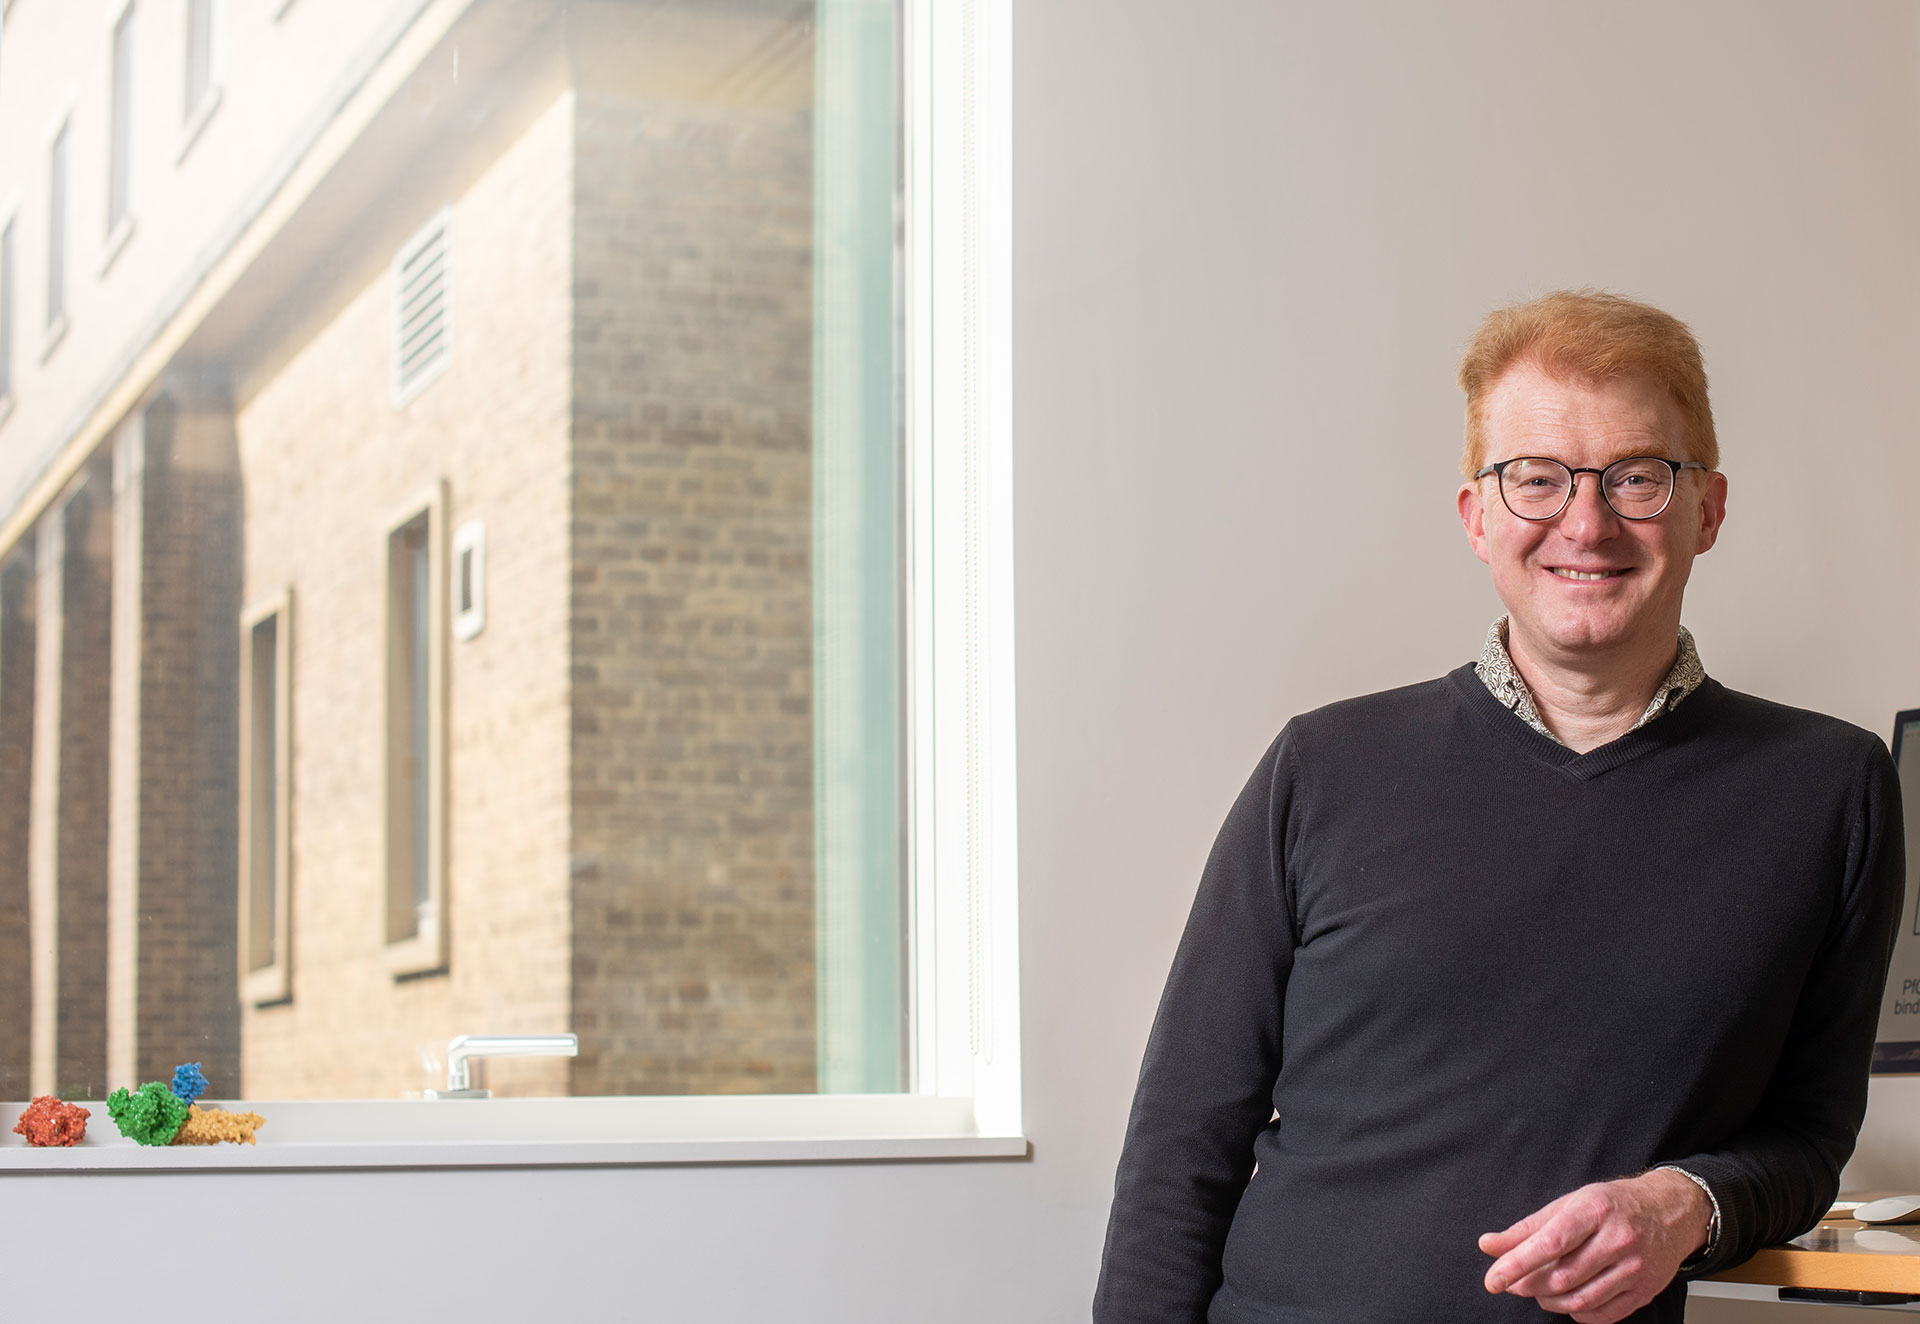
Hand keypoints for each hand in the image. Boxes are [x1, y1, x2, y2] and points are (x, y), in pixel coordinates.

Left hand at [1478, 1170, 1710, 1322]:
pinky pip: (1603, 1314)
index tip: (1493, 1279)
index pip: (1549, 1243)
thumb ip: (1526, 1228)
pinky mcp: (1645, 1291)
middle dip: (1529, 1285)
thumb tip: (1489, 1245)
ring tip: (1537, 1291)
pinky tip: (1567, 1300)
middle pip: (1563, 1276)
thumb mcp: (1568, 1204)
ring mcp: (1635, 1268)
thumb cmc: (1612, 1205)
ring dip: (1549, 1301)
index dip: (1517, 1264)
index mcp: (1594, 1211)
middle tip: (1512, 1283)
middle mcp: (1617, 1240)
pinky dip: (1577, 1312)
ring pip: (1581, 1299)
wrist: (1669, 1211)